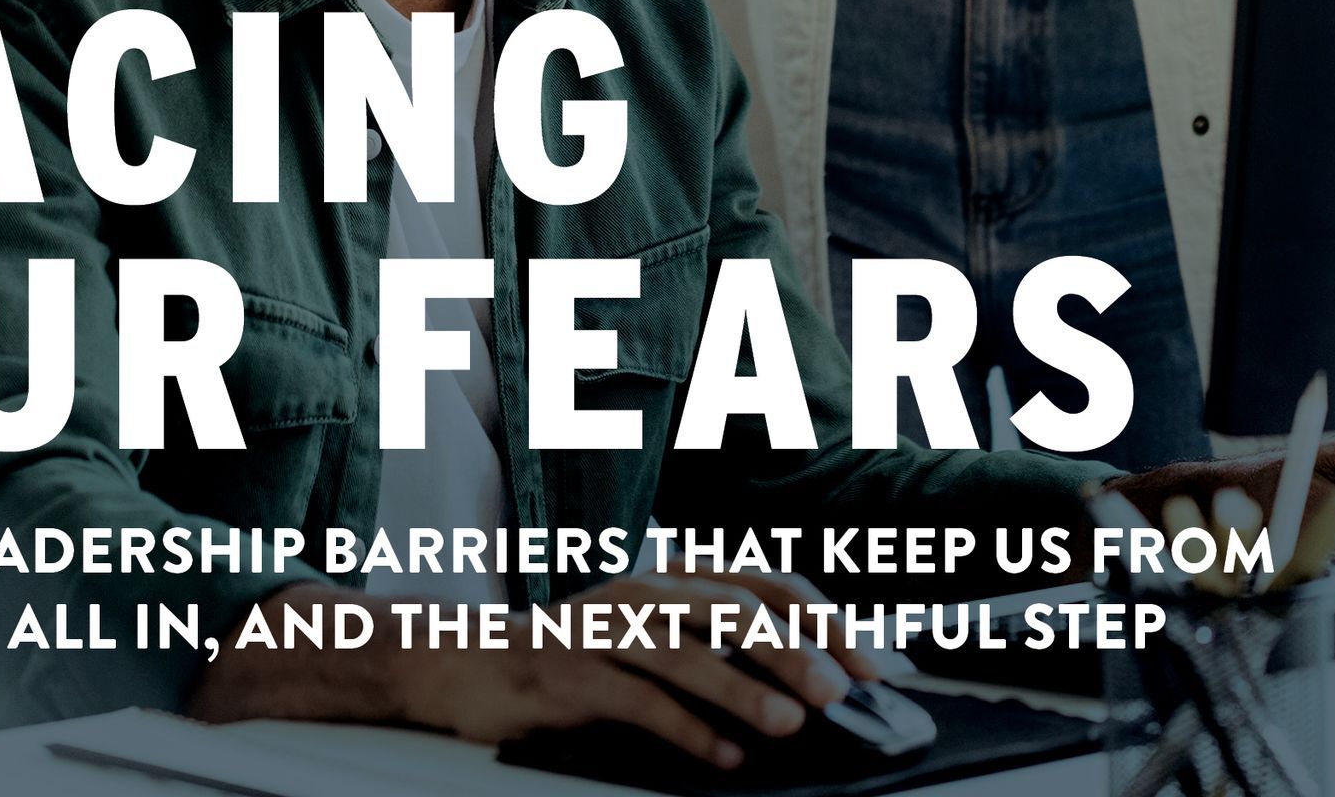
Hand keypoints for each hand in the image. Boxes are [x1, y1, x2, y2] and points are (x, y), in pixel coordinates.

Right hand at [187, 573, 877, 769]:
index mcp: (668, 578)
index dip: (820, 617)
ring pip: (686, 650)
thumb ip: (710, 651)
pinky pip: (636, 699)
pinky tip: (723, 757)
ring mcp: (601, 629)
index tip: (868, 661)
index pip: (761, 582)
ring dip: (745, 687)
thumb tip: (801, 687)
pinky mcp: (569, 673)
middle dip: (794, 648)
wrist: (466, 661)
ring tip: (791, 722)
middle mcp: (639, 591)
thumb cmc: (570, 659)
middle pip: (732, 606)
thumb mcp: (646, 641)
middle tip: (843, 690)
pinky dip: (686, 729)